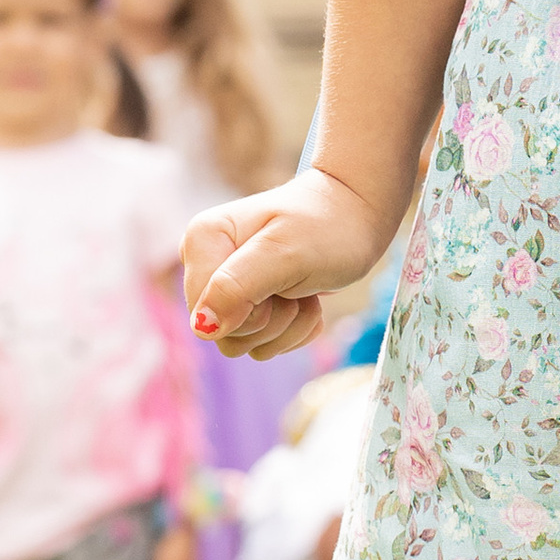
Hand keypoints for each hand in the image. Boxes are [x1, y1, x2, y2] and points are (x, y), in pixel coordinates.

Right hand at [185, 168, 389, 362]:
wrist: (358, 215)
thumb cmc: (327, 226)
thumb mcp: (285, 253)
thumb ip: (237, 287)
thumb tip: (201, 328)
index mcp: (202, 240)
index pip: (205, 313)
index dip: (250, 313)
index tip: (279, 283)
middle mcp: (207, 264)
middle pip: (223, 334)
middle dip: (272, 321)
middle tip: (297, 286)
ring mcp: (227, 286)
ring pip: (243, 343)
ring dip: (287, 326)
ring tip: (305, 291)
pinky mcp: (249, 304)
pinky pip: (261, 344)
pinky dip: (293, 330)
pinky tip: (307, 301)